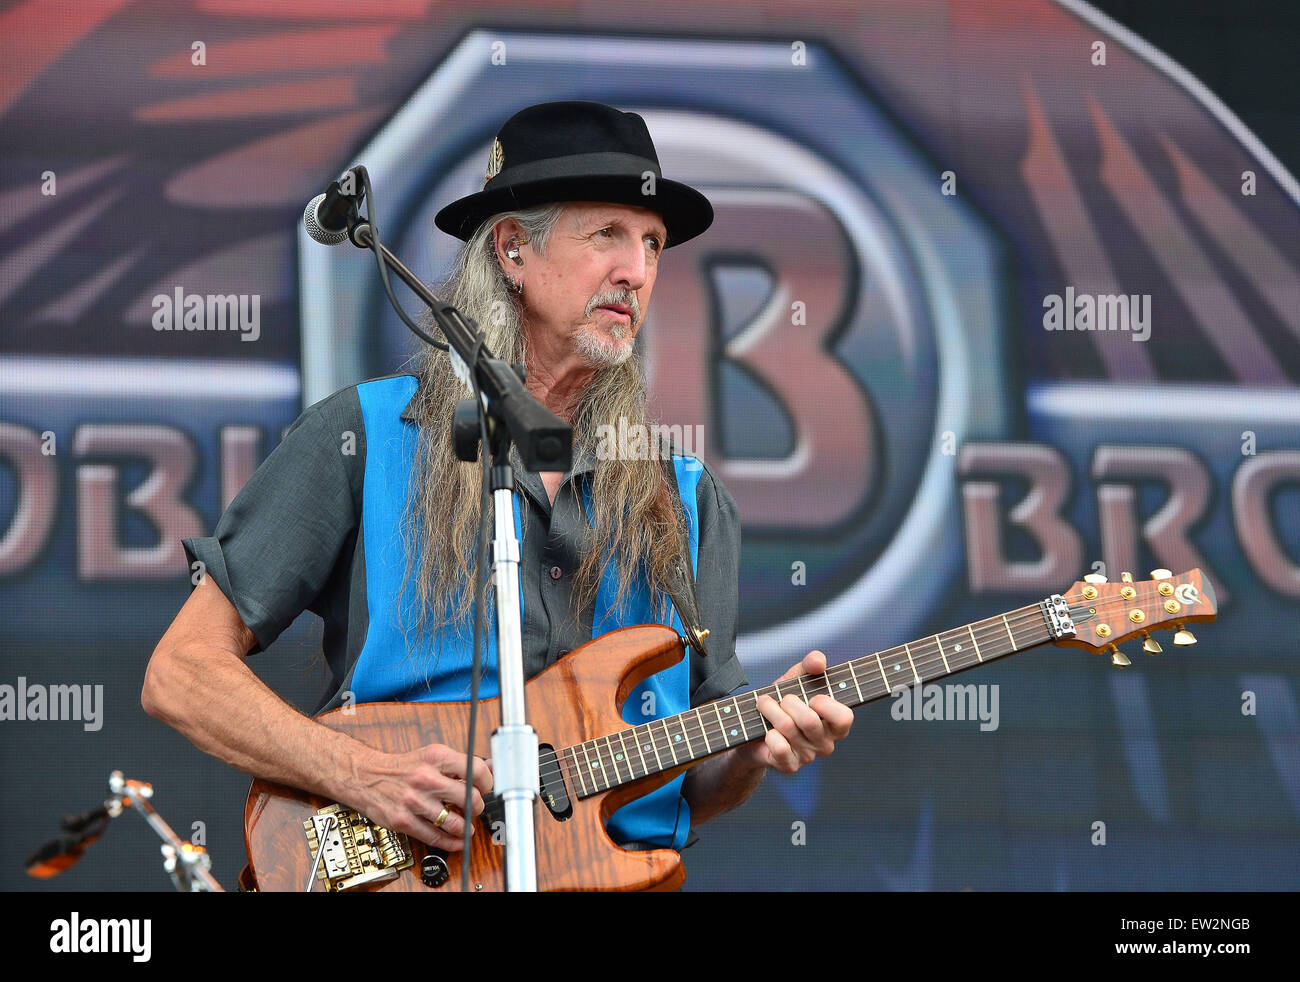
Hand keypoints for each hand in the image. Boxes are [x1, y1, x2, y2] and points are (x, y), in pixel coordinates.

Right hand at [352, 744, 492, 850]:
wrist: (366, 776)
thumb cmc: (403, 767)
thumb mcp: (431, 755)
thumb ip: (459, 764)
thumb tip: (490, 769)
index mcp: (436, 757)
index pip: (475, 770)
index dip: (487, 782)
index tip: (487, 788)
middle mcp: (425, 778)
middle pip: (469, 798)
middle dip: (477, 807)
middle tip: (475, 809)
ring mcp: (414, 801)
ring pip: (454, 822)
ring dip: (466, 828)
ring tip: (467, 827)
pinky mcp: (403, 820)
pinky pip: (435, 837)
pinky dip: (451, 843)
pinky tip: (456, 841)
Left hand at [742, 650, 853, 773]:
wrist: (754, 728)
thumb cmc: (783, 703)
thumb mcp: (796, 679)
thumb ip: (810, 666)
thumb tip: (819, 661)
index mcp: (835, 724)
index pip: (844, 718)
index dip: (827, 705)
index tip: (812, 697)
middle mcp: (826, 743)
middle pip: (809, 721)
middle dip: (788, 702)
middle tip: (780, 698)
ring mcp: (808, 757)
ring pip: (788, 728)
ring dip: (770, 710)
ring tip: (764, 704)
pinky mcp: (789, 766)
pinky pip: (779, 748)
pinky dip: (768, 734)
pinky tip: (766, 731)